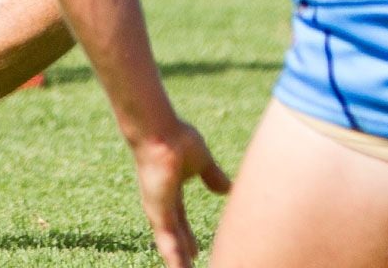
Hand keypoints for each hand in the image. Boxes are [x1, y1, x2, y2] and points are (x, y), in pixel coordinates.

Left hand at [131, 124, 230, 267]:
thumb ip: (213, 176)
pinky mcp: (159, 213)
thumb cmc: (177, 140)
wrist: (162, 133)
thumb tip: (228, 188)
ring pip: (170, 245)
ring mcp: (158, 210)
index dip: (188, 238)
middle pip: (175, 237)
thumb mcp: (202, 162)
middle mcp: (162, 205)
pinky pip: (168, 242)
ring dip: (178, 262)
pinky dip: (175, 258)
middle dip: (183, 254)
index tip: (195, 252)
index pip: (181, 222)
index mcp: (171, 193)